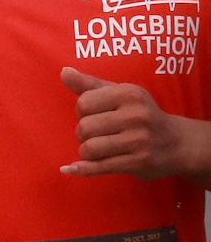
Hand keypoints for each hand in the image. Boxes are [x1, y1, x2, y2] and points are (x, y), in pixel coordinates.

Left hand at [60, 68, 205, 180]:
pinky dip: (82, 169)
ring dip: (87, 151)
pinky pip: (100, 167)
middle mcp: (136, 115)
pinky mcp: (139, 162)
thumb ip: (89, 84)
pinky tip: (71, 168)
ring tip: (100, 147)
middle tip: (98, 134)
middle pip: (84, 127)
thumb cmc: (139, 114)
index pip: (83, 103)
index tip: (95, 115)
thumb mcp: (119, 94)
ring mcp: (139, 140)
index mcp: (129, 94)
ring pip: (89, 149)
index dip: (82, 112)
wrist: (177, 143)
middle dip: (83, 133)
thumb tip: (64, 72)